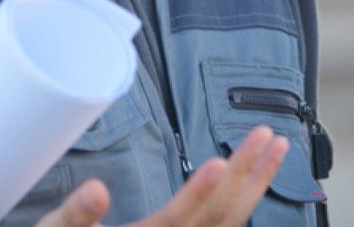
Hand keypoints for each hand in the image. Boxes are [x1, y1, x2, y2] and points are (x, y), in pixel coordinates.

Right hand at [34, 125, 289, 226]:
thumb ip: (75, 214)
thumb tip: (95, 190)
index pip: (175, 220)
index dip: (198, 194)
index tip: (220, 164)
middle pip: (217, 217)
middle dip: (247, 176)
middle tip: (269, 135)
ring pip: (228, 223)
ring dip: (256, 185)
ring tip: (278, 148)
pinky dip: (244, 202)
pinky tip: (256, 179)